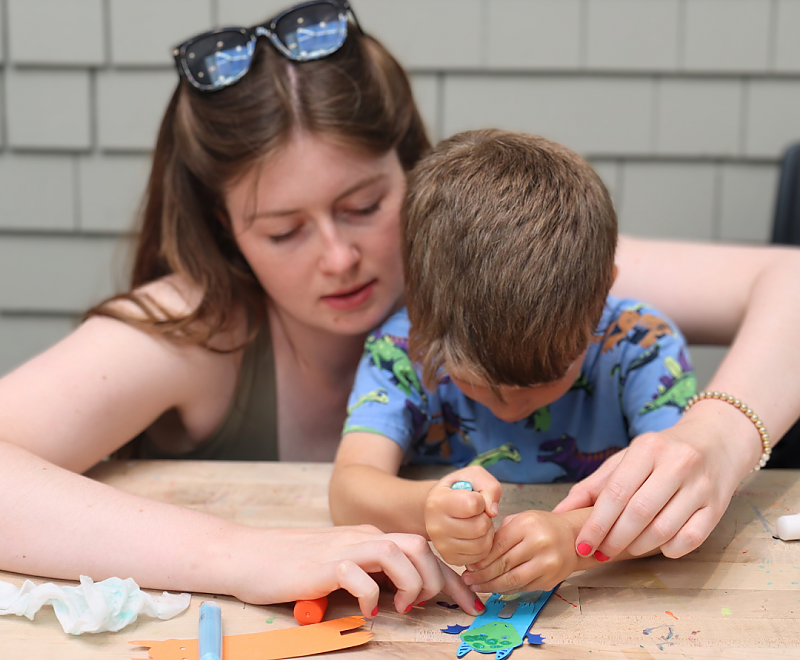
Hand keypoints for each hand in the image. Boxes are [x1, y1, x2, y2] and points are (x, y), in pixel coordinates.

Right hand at [228, 524, 482, 617]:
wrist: (248, 554)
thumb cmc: (294, 565)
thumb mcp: (341, 565)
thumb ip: (372, 573)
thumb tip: (408, 594)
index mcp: (370, 537)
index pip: (423, 550)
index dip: (453, 578)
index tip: (471, 604)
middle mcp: (363, 537)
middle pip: (420, 546)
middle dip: (440, 580)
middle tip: (436, 609)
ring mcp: (344, 547)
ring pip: (399, 551)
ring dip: (411, 583)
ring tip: (402, 608)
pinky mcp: (323, 564)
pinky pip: (360, 573)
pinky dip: (372, 594)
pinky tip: (367, 610)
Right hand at [424, 466, 502, 565]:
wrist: (440, 506)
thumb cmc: (458, 489)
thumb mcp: (474, 476)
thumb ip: (489, 487)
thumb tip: (492, 512)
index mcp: (437, 502)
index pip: (473, 504)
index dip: (481, 499)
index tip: (473, 497)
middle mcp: (435, 526)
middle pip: (479, 527)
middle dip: (486, 518)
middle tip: (477, 512)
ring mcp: (441, 545)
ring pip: (482, 544)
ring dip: (487, 532)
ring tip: (477, 522)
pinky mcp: (450, 558)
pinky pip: (479, 557)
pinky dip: (484, 545)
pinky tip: (475, 535)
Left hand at [461, 510, 579, 593]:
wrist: (574, 537)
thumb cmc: (543, 527)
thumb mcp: (521, 520)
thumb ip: (500, 534)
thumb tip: (477, 555)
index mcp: (527, 525)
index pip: (498, 546)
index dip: (481, 559)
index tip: (469, 565)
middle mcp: (539, 544)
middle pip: (503, 564)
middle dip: (482, 574)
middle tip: (468, 579)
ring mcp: (547, 564)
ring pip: (512, 580)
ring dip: (491, 586)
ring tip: (477, 586)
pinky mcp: (550, 580)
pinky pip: (522, 587)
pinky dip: (506, 589)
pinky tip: (495, 587)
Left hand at [552, 411, 756, 560]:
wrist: (718, 440)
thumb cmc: (661, 453)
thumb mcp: (626, 459)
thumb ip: (593, 485)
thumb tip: (559, 513)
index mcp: (648, 448)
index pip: (616, 492)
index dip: (596, 524)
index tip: (582, 545)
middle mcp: (677, 464)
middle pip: (638, 513)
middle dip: (614, 539)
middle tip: (600, 552)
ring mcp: (701, 486)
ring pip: (664, 529)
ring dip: (638, 547)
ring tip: (625, 548)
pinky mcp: (718, 506)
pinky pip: (691, 538)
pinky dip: (670, 549)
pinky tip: (658, 546)